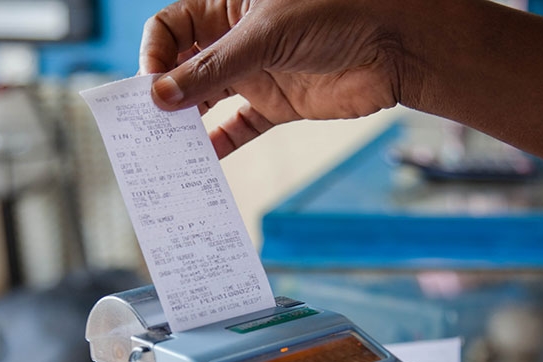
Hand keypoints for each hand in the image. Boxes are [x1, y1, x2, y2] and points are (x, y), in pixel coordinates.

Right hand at [139, 0, 405, 156]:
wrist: (394, 43)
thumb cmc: (335, 12)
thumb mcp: (265, 35)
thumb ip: (214, 68)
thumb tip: (161, 96)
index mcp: (227, 6)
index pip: (172, 28)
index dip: (156, 55)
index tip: (151, 86)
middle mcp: (237, 40)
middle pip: (185, 68)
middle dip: (165, 95)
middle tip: (149, 126)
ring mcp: (257, 74)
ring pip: (209, 101)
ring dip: (188, 125)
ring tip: (169, 151)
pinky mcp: (278, 105)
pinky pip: (240, 127)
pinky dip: (222, 145)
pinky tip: (203, 164)